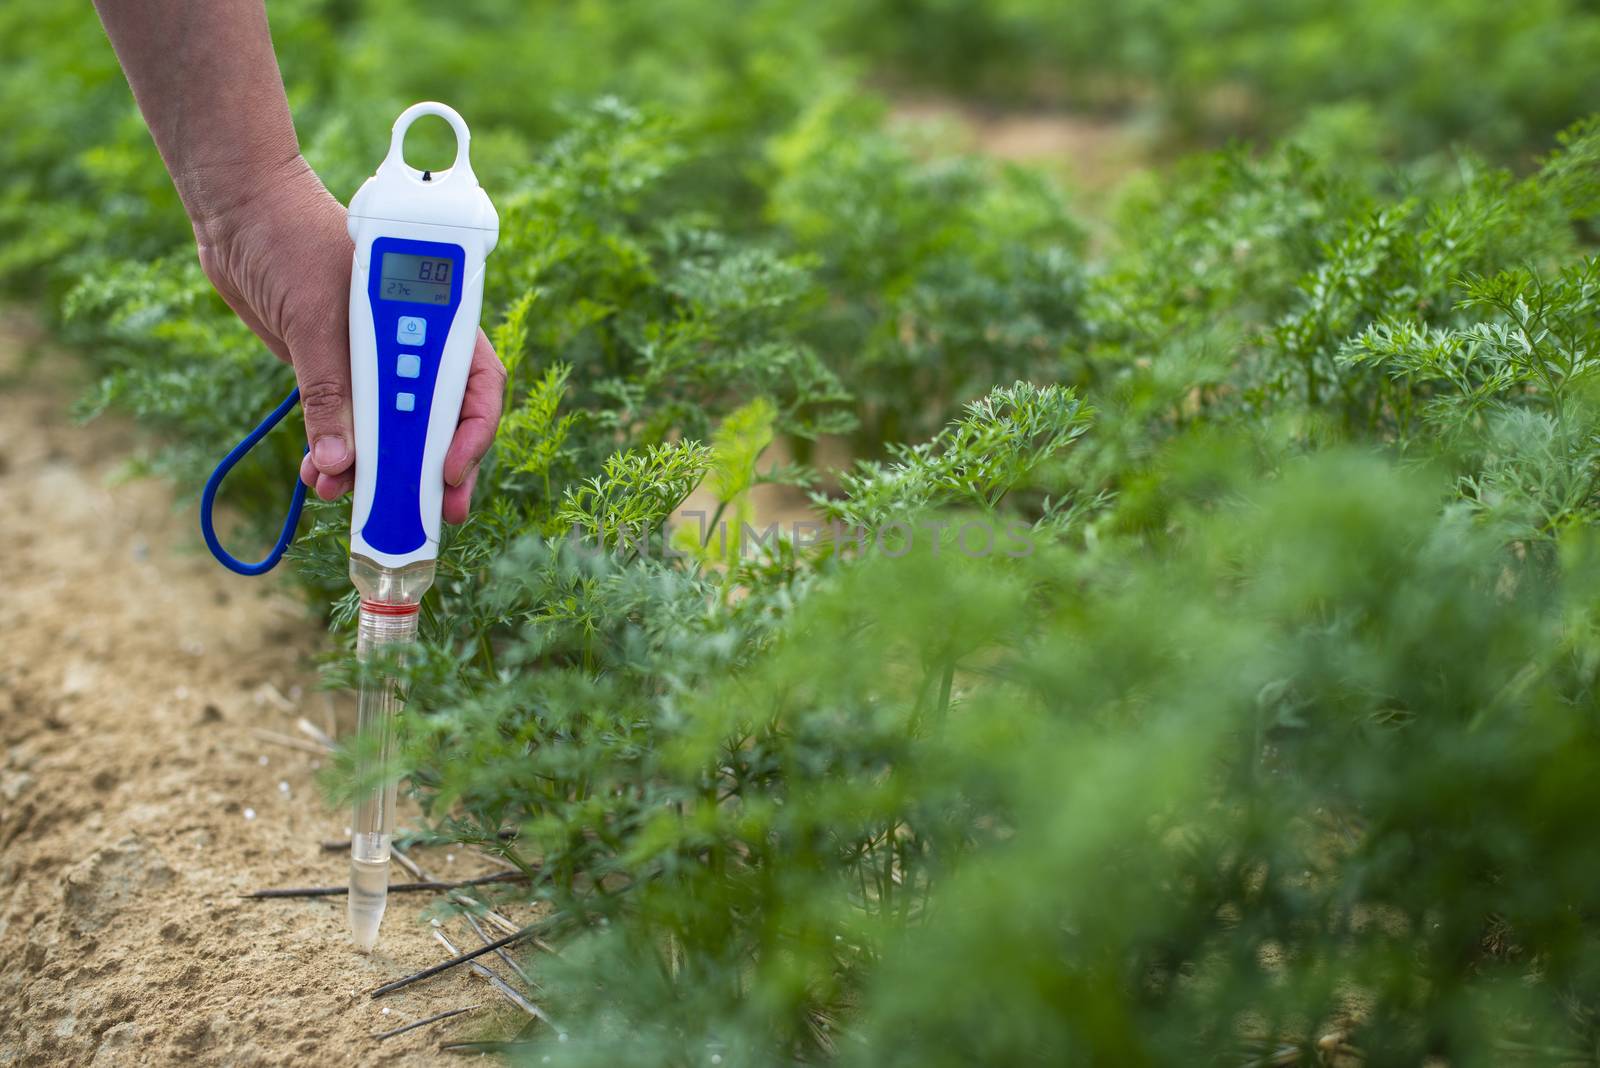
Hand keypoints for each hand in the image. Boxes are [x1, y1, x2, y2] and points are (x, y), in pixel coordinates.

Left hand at [195, 156, 503, 524]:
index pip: (473, 383)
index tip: (447, 469)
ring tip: (352, 500)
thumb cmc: (291, 236)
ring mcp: (374, 359)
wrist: (236, 210)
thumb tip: (338, 463)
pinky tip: (319, 478)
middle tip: (435, 514)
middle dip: (437, 468)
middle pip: (441, 417)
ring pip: (393, 430)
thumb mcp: (315, 318)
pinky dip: (338, 457)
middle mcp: (410, 341)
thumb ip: (329, 391)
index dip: (471, 431)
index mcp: (431, 313)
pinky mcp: (335, 372)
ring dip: (379, 470)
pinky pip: (348, 427)